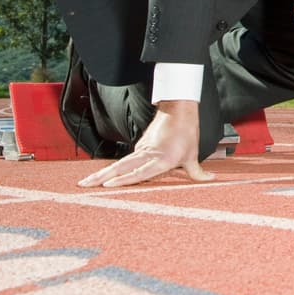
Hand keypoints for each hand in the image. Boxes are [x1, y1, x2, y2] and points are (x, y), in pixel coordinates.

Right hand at [77, 99, 212, 187]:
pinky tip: (104, 176)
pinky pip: (127, 160)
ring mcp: (142, 150)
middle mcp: (148, 154)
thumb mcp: (193, 153)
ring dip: (103, 173)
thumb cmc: (186, 131)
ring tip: (87, 182)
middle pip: (121, 167)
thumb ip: (197, 171)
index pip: (140, 172)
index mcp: (161, 159)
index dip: (124, 180)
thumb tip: (210, 179)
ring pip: (120, 163)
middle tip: (83, 185)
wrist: (178, 109)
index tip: (108, 185)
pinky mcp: (141, 146)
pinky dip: (114, 168)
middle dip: (102, 177)